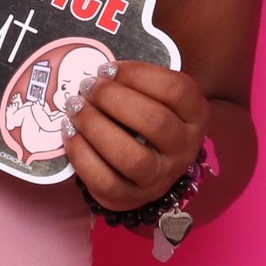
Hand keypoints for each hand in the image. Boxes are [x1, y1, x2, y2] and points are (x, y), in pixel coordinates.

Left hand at [66, 59, 208, 209]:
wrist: (150, 164)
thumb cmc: (146, 116)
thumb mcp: (154, 95)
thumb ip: (134, 80)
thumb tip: (98, 72)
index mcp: (195, 116)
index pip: (176, 90)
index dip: (138, 74)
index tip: (107, 68)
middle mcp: (184, 149)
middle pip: (155, 122)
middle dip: (113, 99)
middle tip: (87, 86)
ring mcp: (160, 178)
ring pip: (131, 157)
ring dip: (96, 126)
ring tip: (75, 106)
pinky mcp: (131, 197)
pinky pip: (105, 181)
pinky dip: (81, 154)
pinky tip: (70, 132)